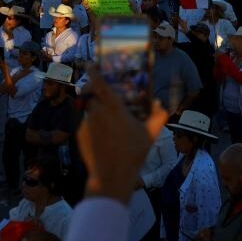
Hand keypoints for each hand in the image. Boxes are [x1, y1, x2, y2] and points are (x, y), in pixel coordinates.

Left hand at [78, 68, 168, 203]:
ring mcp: (86, 123)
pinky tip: (104, 138)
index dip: (93, 71)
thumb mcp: (150, 135)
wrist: (111, 176)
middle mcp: (97, 111)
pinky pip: (87, 124)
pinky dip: (93, 126)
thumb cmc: (133, 153)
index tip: (91, 64)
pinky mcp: (80, 135)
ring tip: (109, 124)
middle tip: (109, 102)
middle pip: (93, 96)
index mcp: (113, 107)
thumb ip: (158, 117)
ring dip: (97, 112)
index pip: (99, 82)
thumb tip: (161, 104)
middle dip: (98, 96)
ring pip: (90, 110)